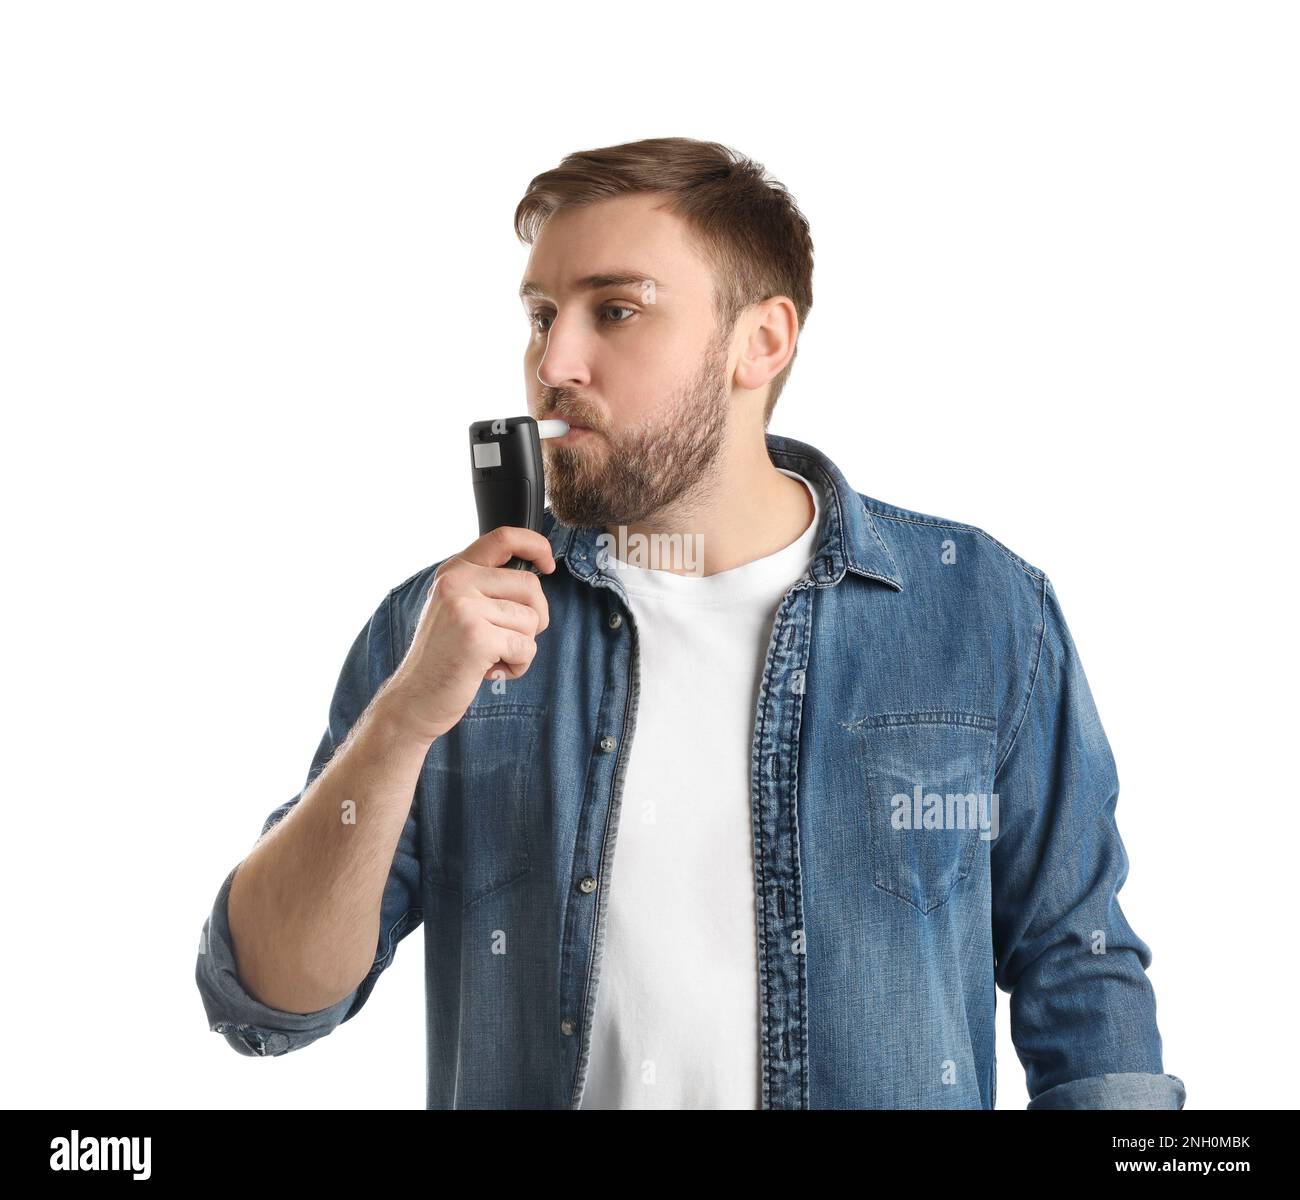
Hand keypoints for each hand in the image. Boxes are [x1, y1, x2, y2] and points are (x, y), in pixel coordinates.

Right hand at [379, 526, 556, 744]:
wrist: (414, 698)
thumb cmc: (445, 657)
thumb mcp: (458, 609)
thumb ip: (487, 588)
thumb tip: (536, 573)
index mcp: (454, 572)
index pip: (503, 538)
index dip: (535, 545)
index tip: (548, 563)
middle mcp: (457, 583)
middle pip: (530, 586)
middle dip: (535, 618)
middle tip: (510, 639)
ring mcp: (465, 608)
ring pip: (531, 620)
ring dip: (521, 647)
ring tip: (490, 658)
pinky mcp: (477, 637)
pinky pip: (526, 648)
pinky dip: (518, 666)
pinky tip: (490, 671)